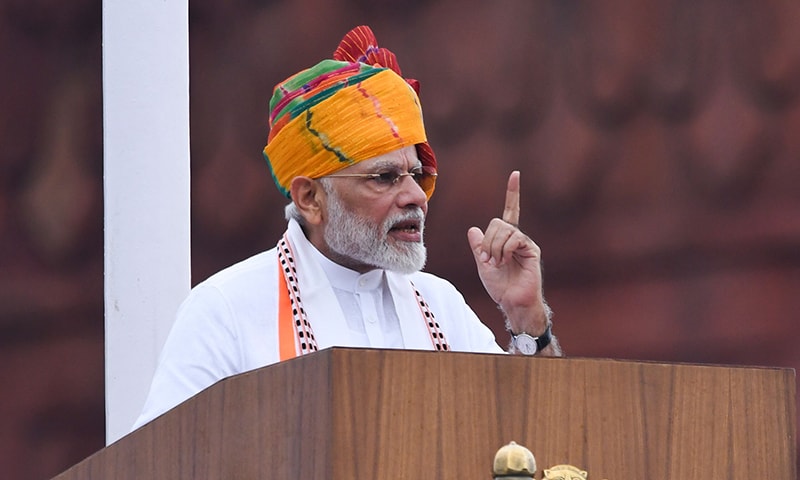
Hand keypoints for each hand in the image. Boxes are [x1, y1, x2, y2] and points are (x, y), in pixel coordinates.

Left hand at [467, 171, 547, 333]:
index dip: (513, 193)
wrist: (511, 301)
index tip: (516, 174)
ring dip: (494, 248)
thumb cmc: (500, 286)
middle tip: (487, 259)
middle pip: (498, 222)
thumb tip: (473, 229)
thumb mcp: (483, 264)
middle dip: (487, 241)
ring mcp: (525, 243)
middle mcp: (517, 238)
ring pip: (504, 230)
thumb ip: (478, 247)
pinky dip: (504, 250)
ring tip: (496, 264)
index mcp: (506, 239)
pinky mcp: (532, 250)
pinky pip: (514, 238)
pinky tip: (504, 262)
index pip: (510, 211)